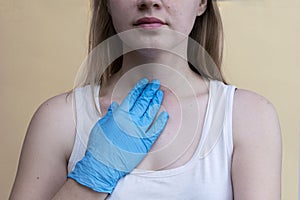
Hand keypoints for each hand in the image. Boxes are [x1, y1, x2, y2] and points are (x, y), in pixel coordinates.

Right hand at [68, 78, 168, 192]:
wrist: (102, 166)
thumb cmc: (99, 146)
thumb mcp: (101, 126)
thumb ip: (110, 114)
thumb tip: (115, 105)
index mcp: (119, 115)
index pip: (132, 97)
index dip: (139, 88)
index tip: (145, 82)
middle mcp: (131, 121)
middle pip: (143, 102)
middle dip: (150, 90)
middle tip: (156, 83)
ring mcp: (139, 132)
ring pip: (151, 113)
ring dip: (156, 101)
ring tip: (160, 93)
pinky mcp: (145, 143)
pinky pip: (156, 130)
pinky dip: (161, 121)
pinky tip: (165, 114)